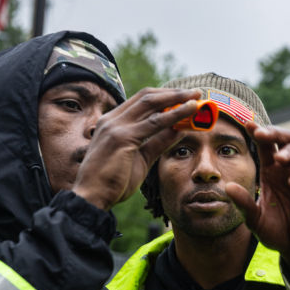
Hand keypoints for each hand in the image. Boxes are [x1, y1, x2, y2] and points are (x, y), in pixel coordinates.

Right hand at [72, 88, 200, 209]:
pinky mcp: (122, 137)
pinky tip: (189, 113)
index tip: (185, 97)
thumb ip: (157, 143)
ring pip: (152, 105)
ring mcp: (116, 126)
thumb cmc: (113, 181)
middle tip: (196, 92)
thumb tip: (178, 130)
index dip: (165, 96)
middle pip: (147, 96)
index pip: (142, 100)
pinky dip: (174, 116)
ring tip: (197, 98)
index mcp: (113, 121)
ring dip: (177, 100)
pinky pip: (154, 123)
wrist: (92, 198)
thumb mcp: (140, 159)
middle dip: (174, 93)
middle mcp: (112, 119)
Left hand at [224, 123, 289, 280]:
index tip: (247, 124)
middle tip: (262, 134)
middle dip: (276, 132)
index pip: (266, 146)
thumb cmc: (276, 232)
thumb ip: (244, 204)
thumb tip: (229, 187)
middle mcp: (288, 170)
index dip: (259, 132)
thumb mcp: (255, 220)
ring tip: (280, 158)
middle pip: (287, 139)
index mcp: (271, 172)